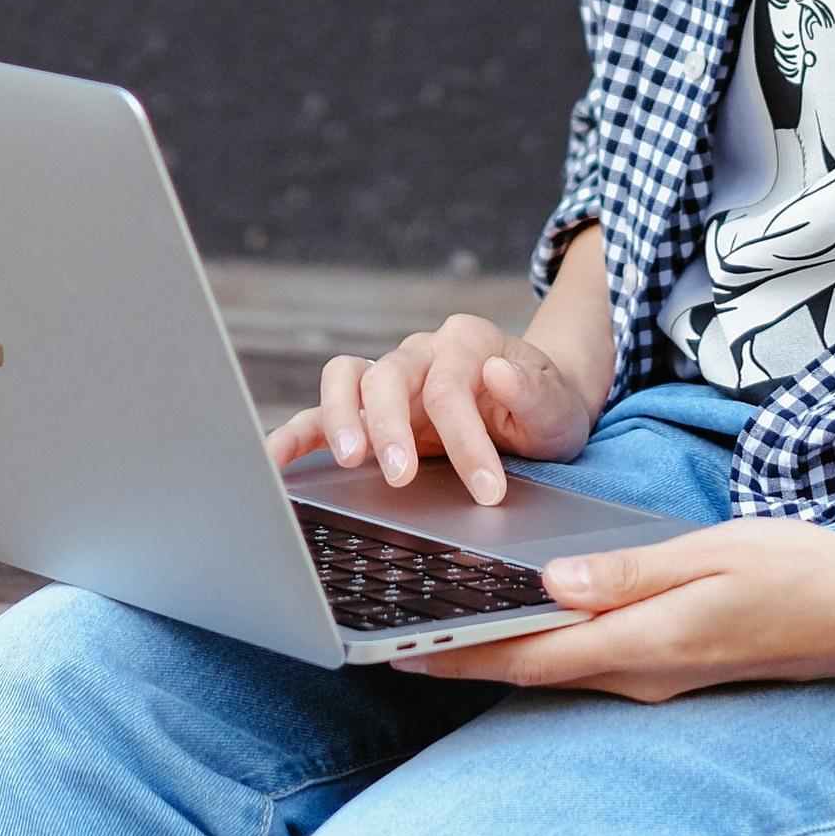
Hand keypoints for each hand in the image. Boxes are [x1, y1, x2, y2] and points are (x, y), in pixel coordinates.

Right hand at [266, 314, 602, 506]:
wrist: (539, 408)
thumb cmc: (547, 408)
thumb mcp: (558, 404)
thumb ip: (534, 390)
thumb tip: (500, 371)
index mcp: (467, 343)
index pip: (452, 387)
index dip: (466, 441)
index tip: (488, 492)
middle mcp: (421, 353)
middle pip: (389, 375)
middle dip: (391, 427)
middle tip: (402, 477)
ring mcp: (390, 380)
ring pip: (347, 379)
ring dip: (342, 419)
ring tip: (348, 462)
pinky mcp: (369, 413)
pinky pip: (322, 414)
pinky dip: (296, 434)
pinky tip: (275, 462)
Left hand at [433, 515, 834, 696]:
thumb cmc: (800, 575)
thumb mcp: (715, 555)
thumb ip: (631, 572)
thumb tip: (552, 582)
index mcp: (648, 644)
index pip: (532, 658)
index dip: (461, 658)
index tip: (400, 654)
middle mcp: (647, 675)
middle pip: (536, 673)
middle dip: (466, 661)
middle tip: (399, 643)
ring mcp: (664, 680)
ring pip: (564, 672)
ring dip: (504, 657)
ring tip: (446, 633)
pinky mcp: (680, 671)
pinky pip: (596, 667)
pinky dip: (551, 652)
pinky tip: (534, 630)